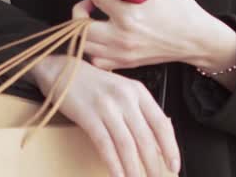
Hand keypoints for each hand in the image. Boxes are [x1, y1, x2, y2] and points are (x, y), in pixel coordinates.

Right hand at [30, 54, 180, 176]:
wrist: (61, 70)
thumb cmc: (93, 84)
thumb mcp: (122, 90)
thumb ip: (140, 112)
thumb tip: (158, 142)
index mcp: (138, 91)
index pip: (161, 124)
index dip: (170, 148)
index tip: (174, 165)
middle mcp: (125, 97)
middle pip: (145, 138)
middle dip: (153, 165)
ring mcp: (106, 106)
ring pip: (127, 145)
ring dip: (134, 169)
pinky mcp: (88, 115)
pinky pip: (105, 145)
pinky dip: (113, 163)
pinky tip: (118, 175)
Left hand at [75, 0, 235, 79]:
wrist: (199, 40)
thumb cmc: (183, 13)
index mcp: (130, 15)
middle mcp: (122, 37)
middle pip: (80, 27)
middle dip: (80, 9)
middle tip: (91, 2)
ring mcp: (123, 54)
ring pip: (85, 46)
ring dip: (84, 30)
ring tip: (94, 19)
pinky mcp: (126, 63)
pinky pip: (97, 61)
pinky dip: (93, 49)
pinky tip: (101, 38)